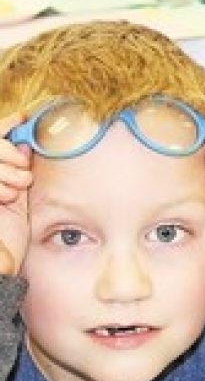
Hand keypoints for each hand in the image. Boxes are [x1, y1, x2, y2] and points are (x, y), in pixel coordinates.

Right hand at [0, 113, 32, 275]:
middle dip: (6, 149)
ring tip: (19, 185)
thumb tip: (25, 144)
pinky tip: (9, 197)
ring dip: (6, 168)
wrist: (0, 262)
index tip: (24, 118)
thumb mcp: (18, 195)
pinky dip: (0, 184)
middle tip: (23, 163)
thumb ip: (18, 169)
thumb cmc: (9, 232)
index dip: (6, 125)